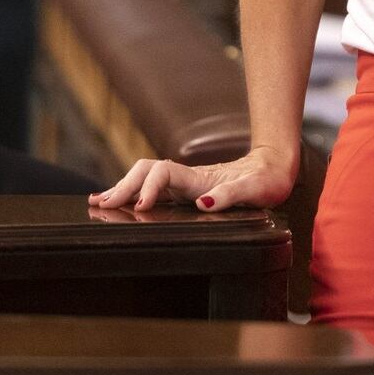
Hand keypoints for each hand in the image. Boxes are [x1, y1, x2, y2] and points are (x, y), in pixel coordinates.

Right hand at [88, 143, 295, 212]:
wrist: (274, 167)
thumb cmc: (267, 180)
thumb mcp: (255, 189)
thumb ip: (231, 195)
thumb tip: (203, 202)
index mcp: (200, 178)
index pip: (163, 174)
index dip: (149, 188)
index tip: (141, 207)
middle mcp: (188, 178)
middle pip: (145, 172)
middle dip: (124, 186)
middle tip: (103, 204)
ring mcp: (186, 182)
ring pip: (145, 178)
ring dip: (122, 187)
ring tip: (98, 201)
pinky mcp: (187, 189)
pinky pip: (153, 188)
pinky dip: (133, 193)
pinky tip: (120, 200)